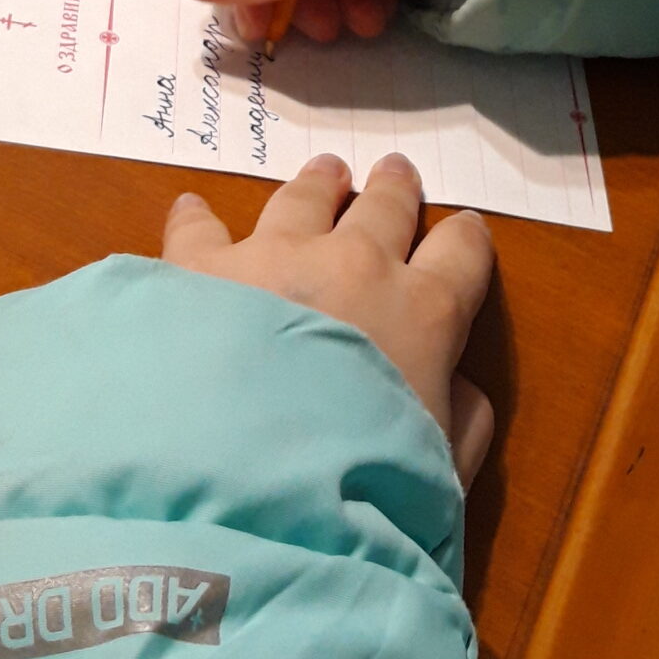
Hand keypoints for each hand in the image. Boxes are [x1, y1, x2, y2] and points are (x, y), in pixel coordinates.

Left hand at [162, 151, 494, 488]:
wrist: (245, 481)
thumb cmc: (360, 486)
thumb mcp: (442, 475)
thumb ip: (462, 421)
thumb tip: (459, 385)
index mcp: (424, 313)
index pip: (462, 254)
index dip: (466, 239)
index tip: (464, 231)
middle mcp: (356, 266)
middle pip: (385, 208)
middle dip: (394, 189)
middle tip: (394, 172)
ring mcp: (276, 257)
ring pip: (304, 199)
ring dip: (318, 184)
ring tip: (324, 173)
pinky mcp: (202, 267)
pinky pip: (201, 225)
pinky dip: (197, 216)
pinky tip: (192, 207)